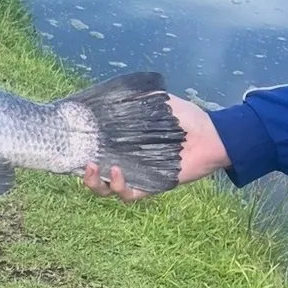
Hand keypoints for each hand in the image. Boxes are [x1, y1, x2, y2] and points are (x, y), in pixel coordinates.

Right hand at [83, 93, 230, 201]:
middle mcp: (129, 162)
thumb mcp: (157, 101)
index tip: (73, 142)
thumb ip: (136, 97)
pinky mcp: (152, 186)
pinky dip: (120, 187)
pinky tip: (117, 172)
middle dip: (85, 176)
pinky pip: (130, 195)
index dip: (83, 151)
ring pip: (109, 191)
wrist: (213, 135)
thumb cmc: (186, 118)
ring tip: (97, 167)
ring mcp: (139, 176)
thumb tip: (110, 92)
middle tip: (84, 163)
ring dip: (97, 183)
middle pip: (98, 178)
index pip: (98, 152)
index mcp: (126, 145)